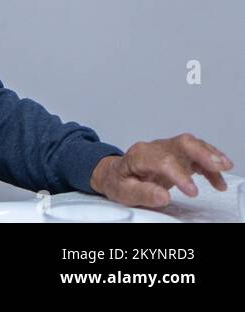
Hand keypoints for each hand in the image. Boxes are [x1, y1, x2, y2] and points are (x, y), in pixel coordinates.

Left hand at [89, 133, 233, 207]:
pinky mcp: (176, 155)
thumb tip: (162, 196)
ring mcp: (166, 149)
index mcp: (139, 155)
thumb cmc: (118, 182)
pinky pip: (195, 155)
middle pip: (180, 143)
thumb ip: (142, 193)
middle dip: (201, 152)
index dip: (179, 175)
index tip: (193, 192)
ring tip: (225, 167)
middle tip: (218, 165)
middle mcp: (155, 147)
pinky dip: (209, 165)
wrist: (114, 174)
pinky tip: (219, 178)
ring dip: (210, 155)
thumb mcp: (123, 192)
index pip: (162, 160)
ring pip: (191, 145)